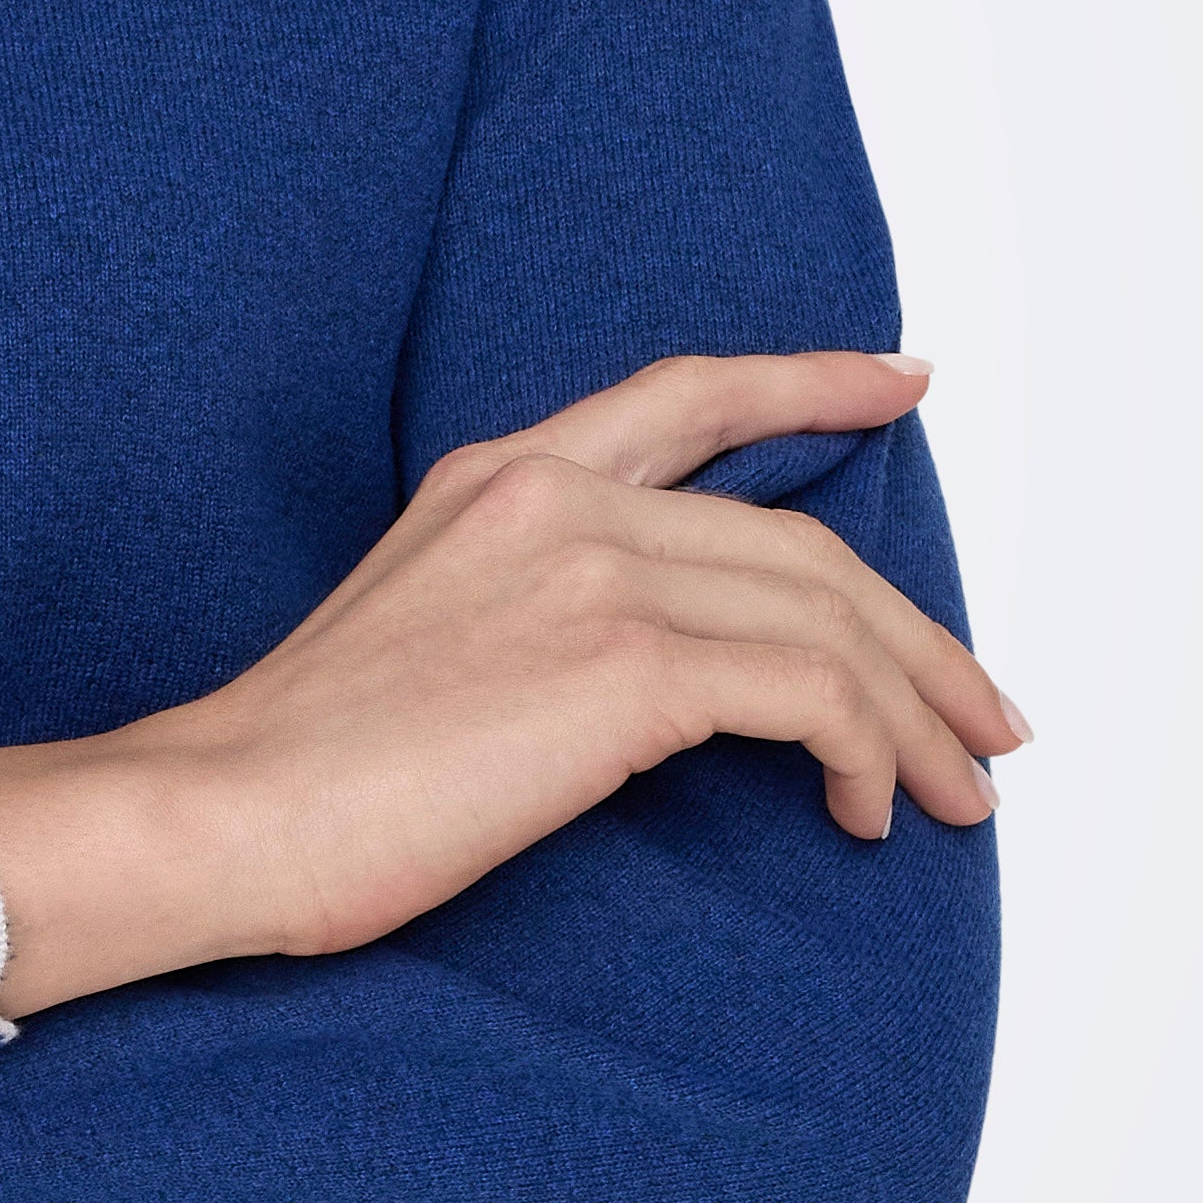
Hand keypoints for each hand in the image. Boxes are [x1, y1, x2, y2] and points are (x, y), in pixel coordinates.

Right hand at [0, 351, 1023, 1017]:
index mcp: (500, 479)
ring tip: (952, 794)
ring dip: (912, 713)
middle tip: (982, 720)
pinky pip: (806, 693)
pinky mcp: (621, 667)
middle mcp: (557, 497)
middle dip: (918, 638)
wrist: (220, 817)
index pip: (685, 395)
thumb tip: (652, 689)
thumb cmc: (299, 776)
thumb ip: (531, 616)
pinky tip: (857, 813)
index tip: (901, 385)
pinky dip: (860, 753)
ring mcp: (592, 571)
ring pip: (828, 617)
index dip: (807, 386)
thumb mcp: (420, 642)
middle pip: (802, 542)